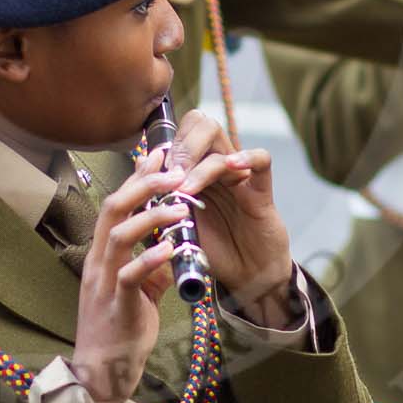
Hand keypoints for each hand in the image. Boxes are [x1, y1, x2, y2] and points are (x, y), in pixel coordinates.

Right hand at [72, 156, 193, 402]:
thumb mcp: (137, 292)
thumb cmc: (118, 331)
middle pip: (113, 208)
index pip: (115, 203)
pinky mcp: (116, 306)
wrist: (100, 376)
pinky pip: (130, 275)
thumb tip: (172, 245)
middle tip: (176, 171)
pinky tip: (173, 247)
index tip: (160, 153)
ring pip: (119, 235)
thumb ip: (151, 266)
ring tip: (181, 206)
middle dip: (144, 184)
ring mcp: (103, 283)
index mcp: (101, 254)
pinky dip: (151, 258)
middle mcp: (98, 262)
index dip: (136, 176)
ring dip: (152, 216)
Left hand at [161, 111, 291, 314]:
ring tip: (187, 189)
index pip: (183, 131)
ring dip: (200, 164)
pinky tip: (232, 165)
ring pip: (223, 142)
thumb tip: (140, 160)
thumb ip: (159, 194)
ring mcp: (239, 176)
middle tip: (172, 177)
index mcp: (196, 168)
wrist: (243, 277)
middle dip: (183, 147)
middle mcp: (218, 166)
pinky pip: (262, 160)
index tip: (156, 172)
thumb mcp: (176, 222)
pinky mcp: (261, 191)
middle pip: (202, 125)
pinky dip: (248, 156)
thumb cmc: (209, 248)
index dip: (168, 144)